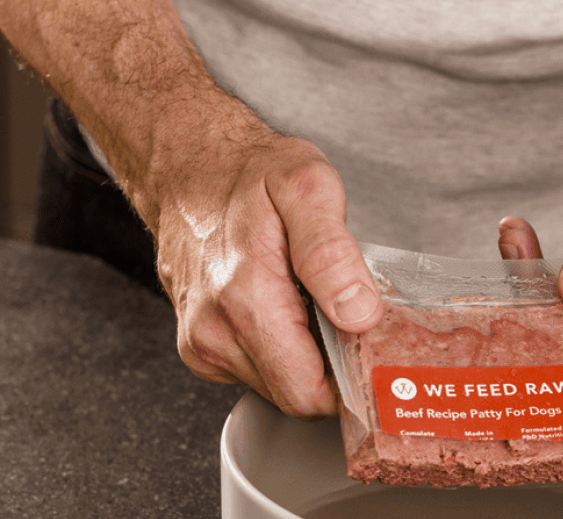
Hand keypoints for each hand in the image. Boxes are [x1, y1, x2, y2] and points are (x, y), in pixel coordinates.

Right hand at [148, 130, 381, 418]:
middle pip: (295, 396)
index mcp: (245, 299)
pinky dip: (281, 350)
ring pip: (276, 386)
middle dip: (333, 369)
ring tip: (314, 304)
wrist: (188, 167)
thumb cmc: (250, 174)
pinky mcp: (199, 346)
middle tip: (352, 319)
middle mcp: (214, 331)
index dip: (350, 382)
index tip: (374, 352)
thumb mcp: (308, 189)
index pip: (308, 393)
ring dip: (306, 358)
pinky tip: (286, 308)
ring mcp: (201, 343)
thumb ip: (333, 255)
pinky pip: (255, 371)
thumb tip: (358, 314)